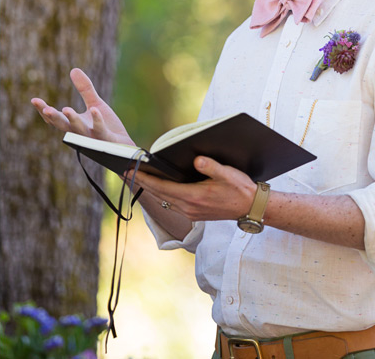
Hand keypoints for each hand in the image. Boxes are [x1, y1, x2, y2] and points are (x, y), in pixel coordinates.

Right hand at [30, 68, 133, 145]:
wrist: (125, 147)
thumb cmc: (108, 127)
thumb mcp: (95, 104)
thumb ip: (84, 89)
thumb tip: (73, 69)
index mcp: (74, 125)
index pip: (55, 119)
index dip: (44, 111)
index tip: (34, 100)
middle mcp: (80, 133)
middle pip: (63, 126)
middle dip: (54, 118)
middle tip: (45, 109)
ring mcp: (92, 138)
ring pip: (80, 130)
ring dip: (72, 120)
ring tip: (66, 109)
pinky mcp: (106, 139)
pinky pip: (100, 130)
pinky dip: (97, 121)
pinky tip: (95, 110)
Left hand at [131, 156, 255, 221]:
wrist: (251, 208)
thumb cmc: (240, 188)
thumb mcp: (228, 174)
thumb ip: (211, 167)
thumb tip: (197, 159)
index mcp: (194, 197)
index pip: (162, 186)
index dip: (144, 178)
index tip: (129, 171)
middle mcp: (188, 207)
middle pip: (157, 193)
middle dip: (140, 182)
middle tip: (123, 171)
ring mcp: (190, 213)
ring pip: (162, 199)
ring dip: (148, 188)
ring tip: (134, 177)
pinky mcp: (193, 214)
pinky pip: (170, 203)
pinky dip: (159, 193)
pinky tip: (156, 185)